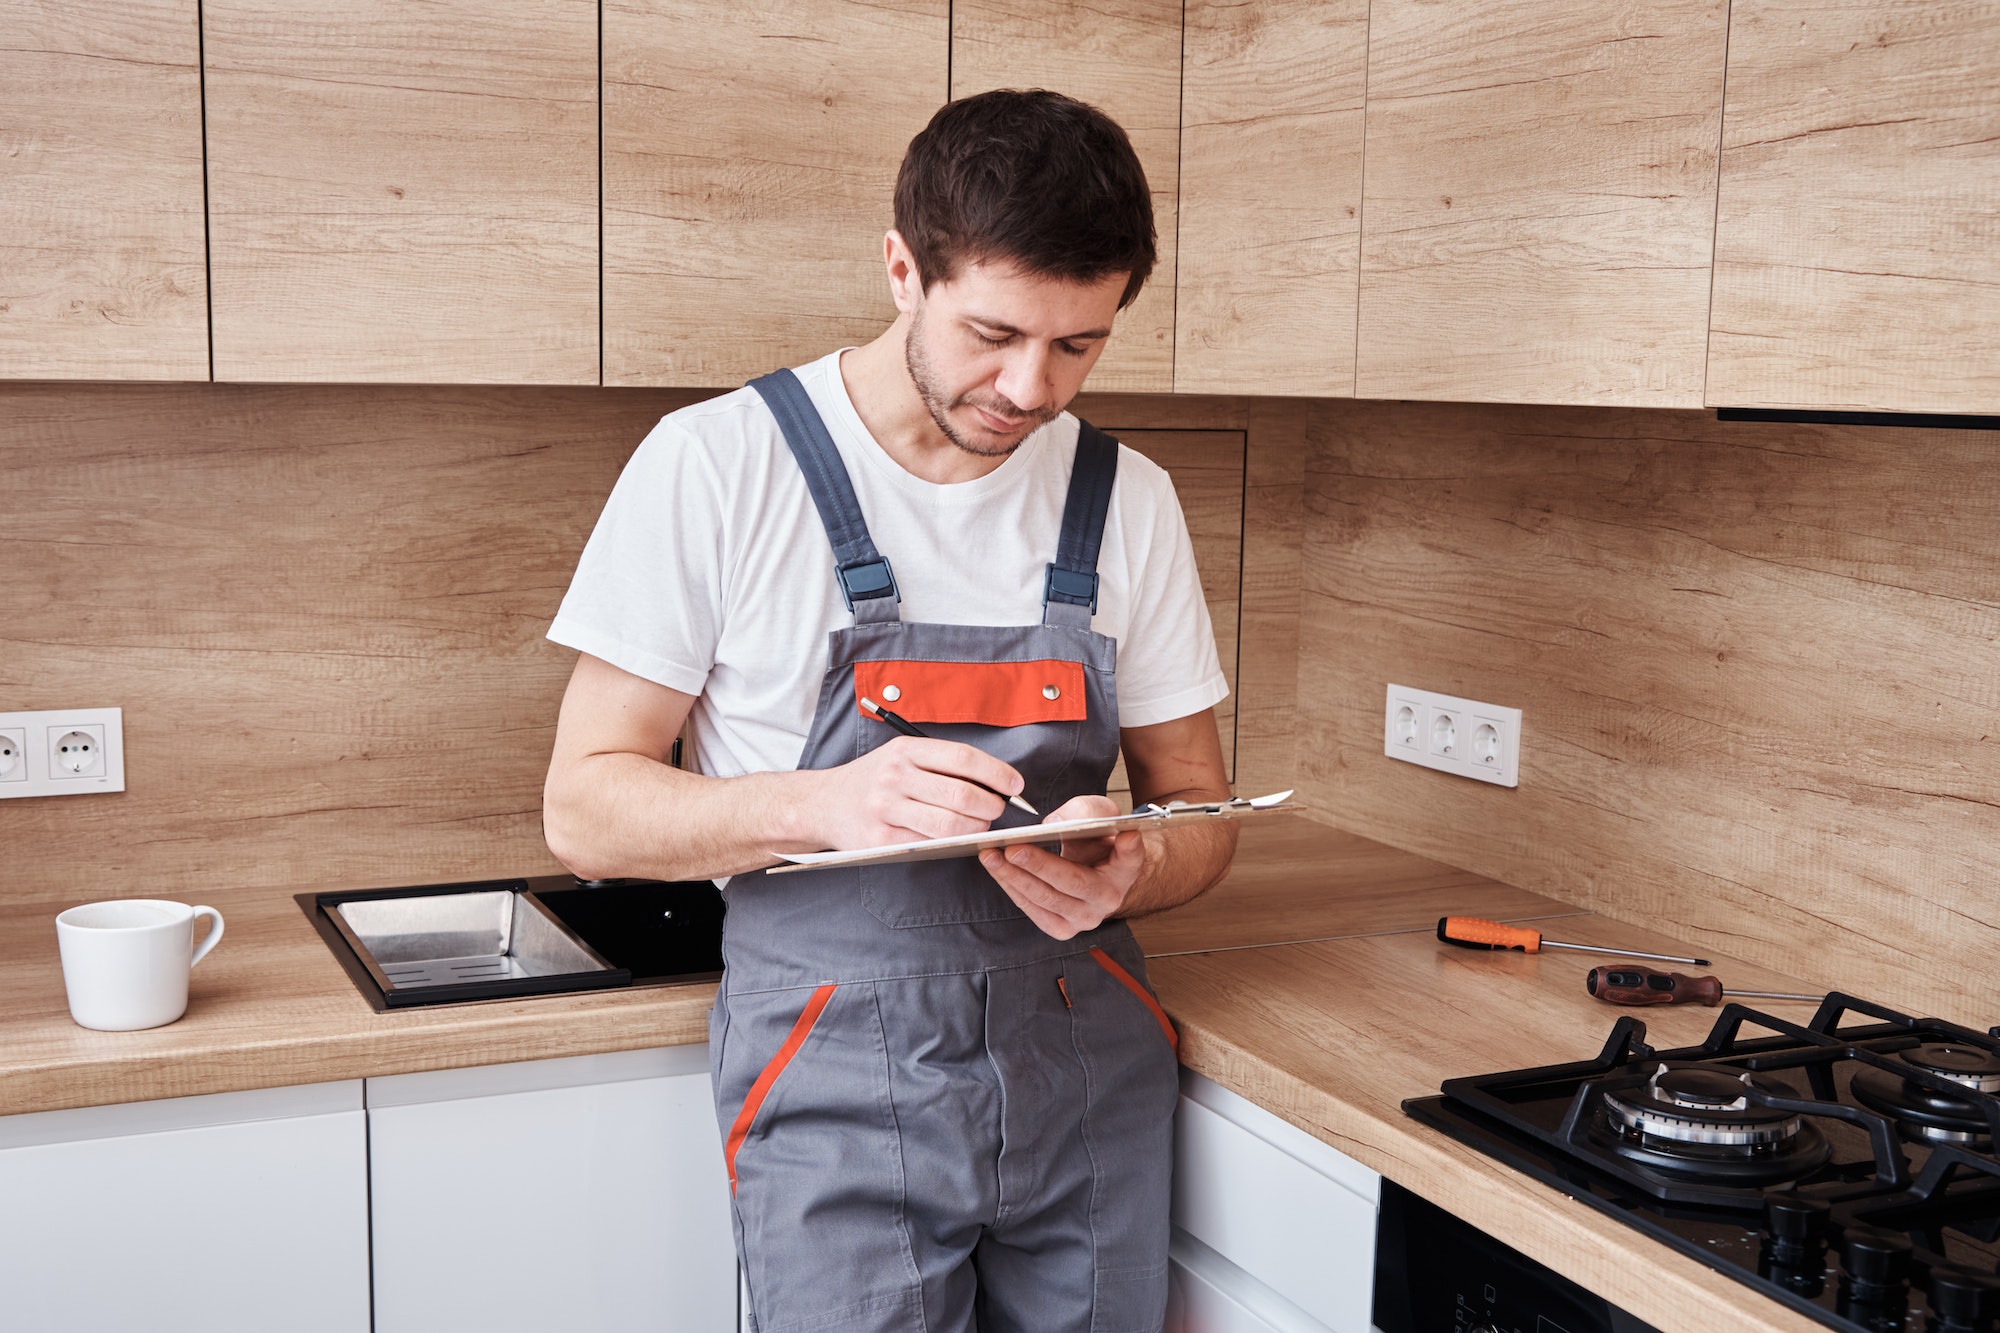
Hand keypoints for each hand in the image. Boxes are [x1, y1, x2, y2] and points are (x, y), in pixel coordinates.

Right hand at [803, 736, 1025, 849]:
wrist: (824, 803)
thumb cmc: (874, 779)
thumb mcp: (902, 757)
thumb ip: (942, 765)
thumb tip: (995, 782)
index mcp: (906, 750)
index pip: (963, 758)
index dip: (997, 773)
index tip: (1015, 784)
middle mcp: (895, 776)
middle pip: (961, 794)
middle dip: (991, 806)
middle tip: (997, 810)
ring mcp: (886, 809)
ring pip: (949, 824)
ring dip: (976, 828)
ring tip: (980, 826)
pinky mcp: (880, 839)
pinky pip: (928, 845)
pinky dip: (951, 845)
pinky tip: (956, 840)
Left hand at [979, 795, 1143, 939]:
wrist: (1095, 872)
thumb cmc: (1096, 839)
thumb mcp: (1098, 815)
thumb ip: (1086, 812)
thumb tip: (1057, 825)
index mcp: (1126, 868)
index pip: (1129, 857)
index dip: (1128, 848)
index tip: (1127, 836)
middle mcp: (1109, 899)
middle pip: (1071, 883)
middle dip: (1037, 865)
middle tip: (1010, 848)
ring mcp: (1085, 919)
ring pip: (1045, 899)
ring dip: (1014, 877)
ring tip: (990, 856)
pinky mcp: (1062, 928)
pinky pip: (1033, 909)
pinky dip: (1012, 888)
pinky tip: (996, 870)